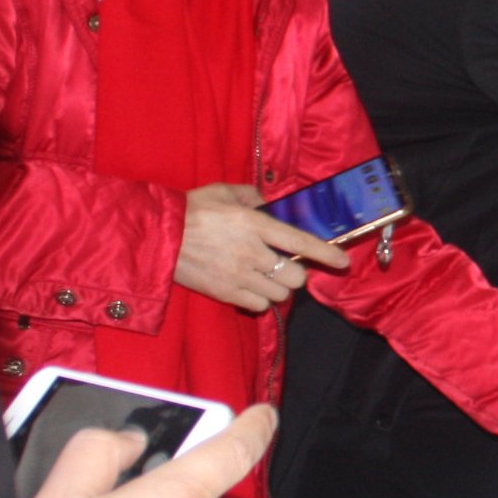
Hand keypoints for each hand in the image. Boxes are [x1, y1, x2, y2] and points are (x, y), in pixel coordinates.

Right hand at [175, 184, 349, 312]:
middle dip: (295, 273)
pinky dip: (259, 300)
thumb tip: (268, 202)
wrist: (156, 235)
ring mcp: (237, 275)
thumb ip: (252, 196)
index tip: (341, 261)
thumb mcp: (224, 192)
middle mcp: (251, 253)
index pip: (299, 242)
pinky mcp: (224, 293)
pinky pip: (257, 305)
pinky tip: (250, 288)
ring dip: (278, 288)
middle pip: (294, 277)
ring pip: (279, 294)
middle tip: (285, 266)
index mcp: (254, 224)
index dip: (325, 253)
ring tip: (265, 277)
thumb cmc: (190, 209)